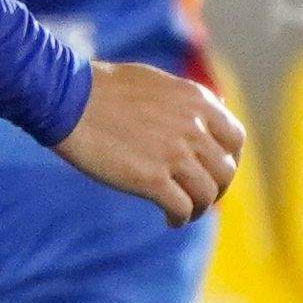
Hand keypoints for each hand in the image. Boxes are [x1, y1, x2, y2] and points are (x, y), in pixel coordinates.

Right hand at [55, 58, 242, 223]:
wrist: (67, 99)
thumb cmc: (102, 88)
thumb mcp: (156, 82)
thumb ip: (184, 101)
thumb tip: (204, 113)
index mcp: (197, 101)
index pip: (235, 138)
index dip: (229, 159)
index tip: (215, 171)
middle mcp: (193, 128)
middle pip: (224, 171)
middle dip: (216, 188)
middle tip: (199, 197)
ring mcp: (174, 155)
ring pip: (206, 194)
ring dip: (198, 207)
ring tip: (183, 212)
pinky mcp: (151, 179)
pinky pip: (181, 208)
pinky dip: (179, 218)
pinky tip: (169, 220)